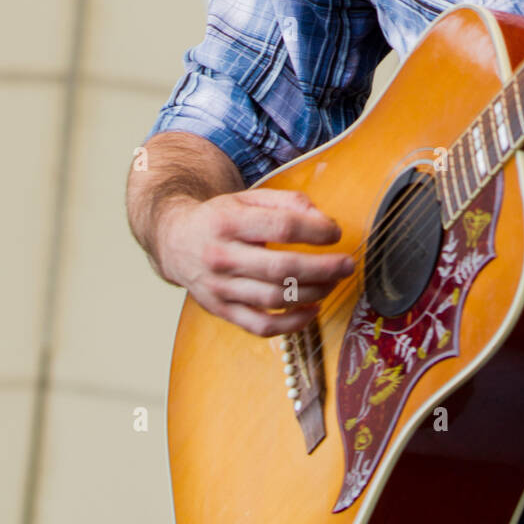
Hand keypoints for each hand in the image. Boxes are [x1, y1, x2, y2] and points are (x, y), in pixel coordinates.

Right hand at [157, 187, 354, 336]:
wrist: (176, 240)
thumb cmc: (222, 217)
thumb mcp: (250, 197)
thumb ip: (288, 202)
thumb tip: (322, 220)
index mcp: (229, 221)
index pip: (281, 227)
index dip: (315, 231)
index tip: (335, 232)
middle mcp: (221, 256)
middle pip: (280, 268)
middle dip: (322, 268)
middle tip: (347, 264)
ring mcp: (219, 288)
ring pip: (273, 299)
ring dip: (312, 293)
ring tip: (333, 282)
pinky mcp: (220, 310)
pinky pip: (260, 326)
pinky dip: (291, 324)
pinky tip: (312, 310)